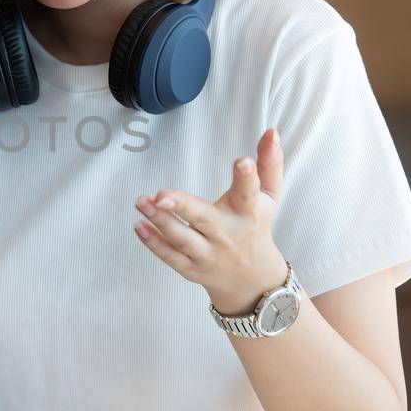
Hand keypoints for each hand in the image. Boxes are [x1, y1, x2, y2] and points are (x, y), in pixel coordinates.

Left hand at [133, 127, 288, 313]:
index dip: (247, 178)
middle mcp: (228, 234)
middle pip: (205, 219)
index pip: (249, 194)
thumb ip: (270, 164)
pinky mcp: (191, 268)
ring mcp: (209, 254)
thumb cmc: (256, 226)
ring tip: (142, 202)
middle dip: (183, 206)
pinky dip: (153, 243)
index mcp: (249, 213)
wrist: (252, 280)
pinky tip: (139, 225)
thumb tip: (271, 131)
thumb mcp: (270, 197)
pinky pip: (170, 257)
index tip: (241, 161)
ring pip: (183, 239)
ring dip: (160, 222)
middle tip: (161, 195)